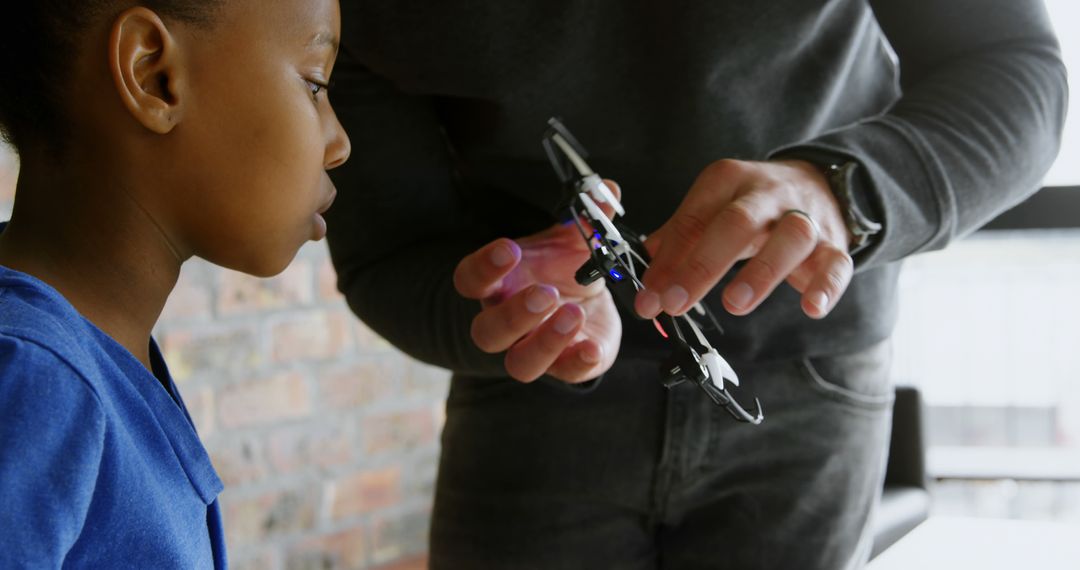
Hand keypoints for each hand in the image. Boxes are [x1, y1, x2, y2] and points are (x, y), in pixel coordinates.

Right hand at [453, 183, 622, 382]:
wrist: (589, 300)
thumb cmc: (564, 266)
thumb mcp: (574, 239)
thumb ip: (587, 217)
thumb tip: (606, 189)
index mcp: (498, 285)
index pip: (470, 280)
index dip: (483, 267)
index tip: (509, 249)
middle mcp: (506, 322)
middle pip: (488, 332)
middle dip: (516, 314)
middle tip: (546, 292)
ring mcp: (533, 348)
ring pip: (520, 363)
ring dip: (545, 341)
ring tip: (574, 313)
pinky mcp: (566, 365)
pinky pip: (566, 374)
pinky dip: (578, 363)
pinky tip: (592, 347)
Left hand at [634, 159, 853, 319]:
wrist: (820, 181)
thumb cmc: (754, 205)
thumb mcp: (713, 207)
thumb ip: (680, 236)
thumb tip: (645, 272)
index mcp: (728, 181)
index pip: (693, 219)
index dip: (667, 261)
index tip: (648, 298)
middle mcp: (767, 195)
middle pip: (737, 222)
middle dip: (702, 265)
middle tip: (675, 303)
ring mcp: (805, 217)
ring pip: (790, 238)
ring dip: (761, 272)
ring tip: (734, 304)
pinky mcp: (834, 243)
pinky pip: (837, 263)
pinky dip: (826, 286)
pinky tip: (811, 309)